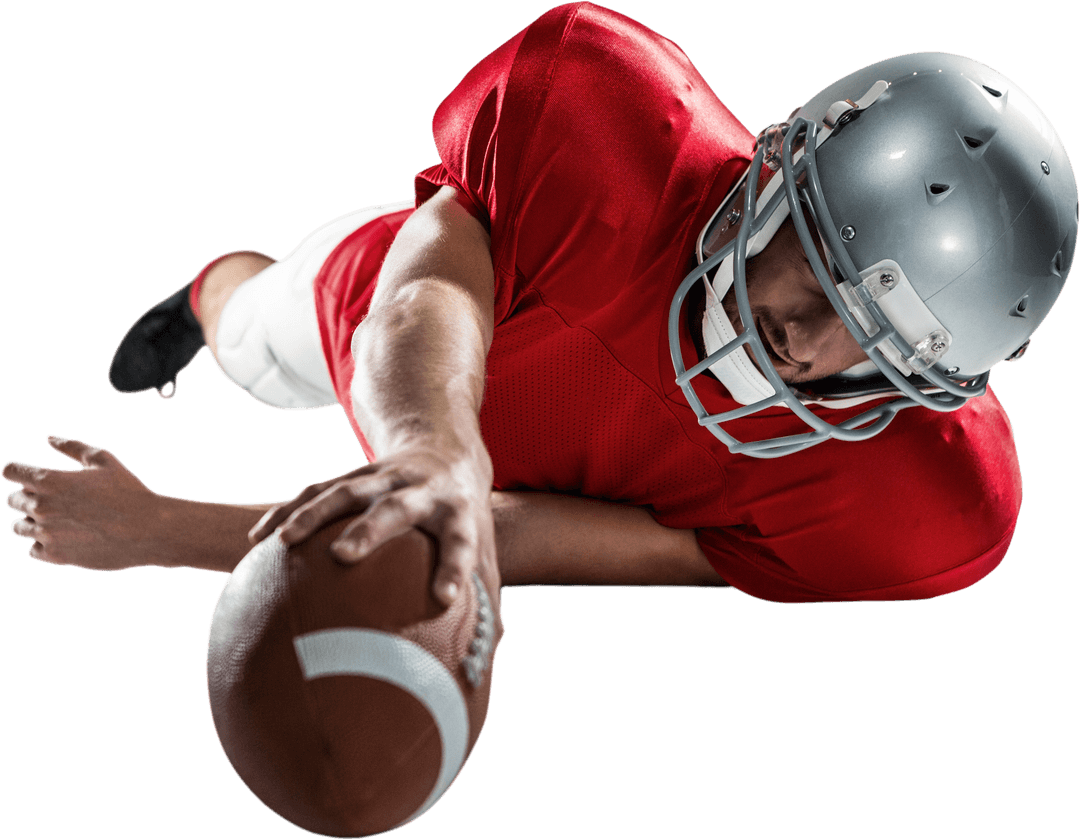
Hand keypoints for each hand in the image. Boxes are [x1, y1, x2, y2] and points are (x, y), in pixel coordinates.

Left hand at [3, 435, 158, 570]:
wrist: (148, 529)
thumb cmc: (128, 491)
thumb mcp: (104, 460)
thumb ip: (72, 447)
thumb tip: (49, 438)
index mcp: (50, 479)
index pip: (10, 471)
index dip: (19, 471)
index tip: (31, 476)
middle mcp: (42, 506)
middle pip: (13, 500)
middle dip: (30, 497)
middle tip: (59, 501)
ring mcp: (46, 532)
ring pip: (19, 526)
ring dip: (35, 521)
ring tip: (61, 521)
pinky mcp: (55, 555)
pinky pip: (33, 549)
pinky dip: (45, 544)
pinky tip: (66, 538)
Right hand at [248, 442, 495, 606]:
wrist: (447, 451)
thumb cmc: (465, 520)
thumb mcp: (484, 552)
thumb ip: (486, 606)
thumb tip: (478, 677)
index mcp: (459, 513)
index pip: (461, 542)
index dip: (454, 568)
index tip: (445, 598)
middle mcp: (423, 489)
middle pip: (395, 507)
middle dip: (369, 530)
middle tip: (344, 556)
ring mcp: (386, 476)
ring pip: (347, 490)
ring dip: (313, 513)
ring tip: (282, 541)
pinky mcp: (357, 473)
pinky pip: (317, 489)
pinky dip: (288, 510)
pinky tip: (259, 539)